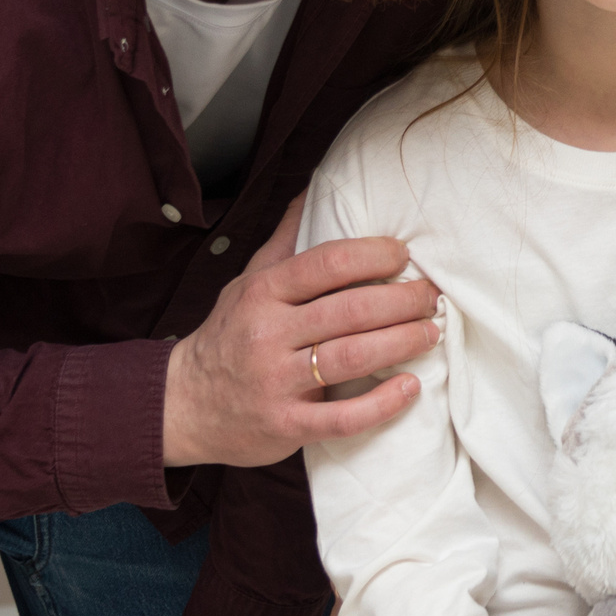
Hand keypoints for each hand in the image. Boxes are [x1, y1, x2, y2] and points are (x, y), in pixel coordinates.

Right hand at [161, 195, 442, 468]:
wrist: (185, 405)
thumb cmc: (230, 336)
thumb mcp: (247, 282)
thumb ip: (285, 241)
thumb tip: (312, 190)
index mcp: (262, 293)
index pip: (326, 263)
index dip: (373, 254)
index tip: (403, 255)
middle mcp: (268, 334)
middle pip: (349, 311)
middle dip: (401, 300)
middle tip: (430, 296)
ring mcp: (276, 382)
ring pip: (350, 358)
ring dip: (401, 343)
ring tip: (430, 332)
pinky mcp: (286, 425)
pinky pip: (342, 417)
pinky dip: (381, 403)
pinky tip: (409, 387)